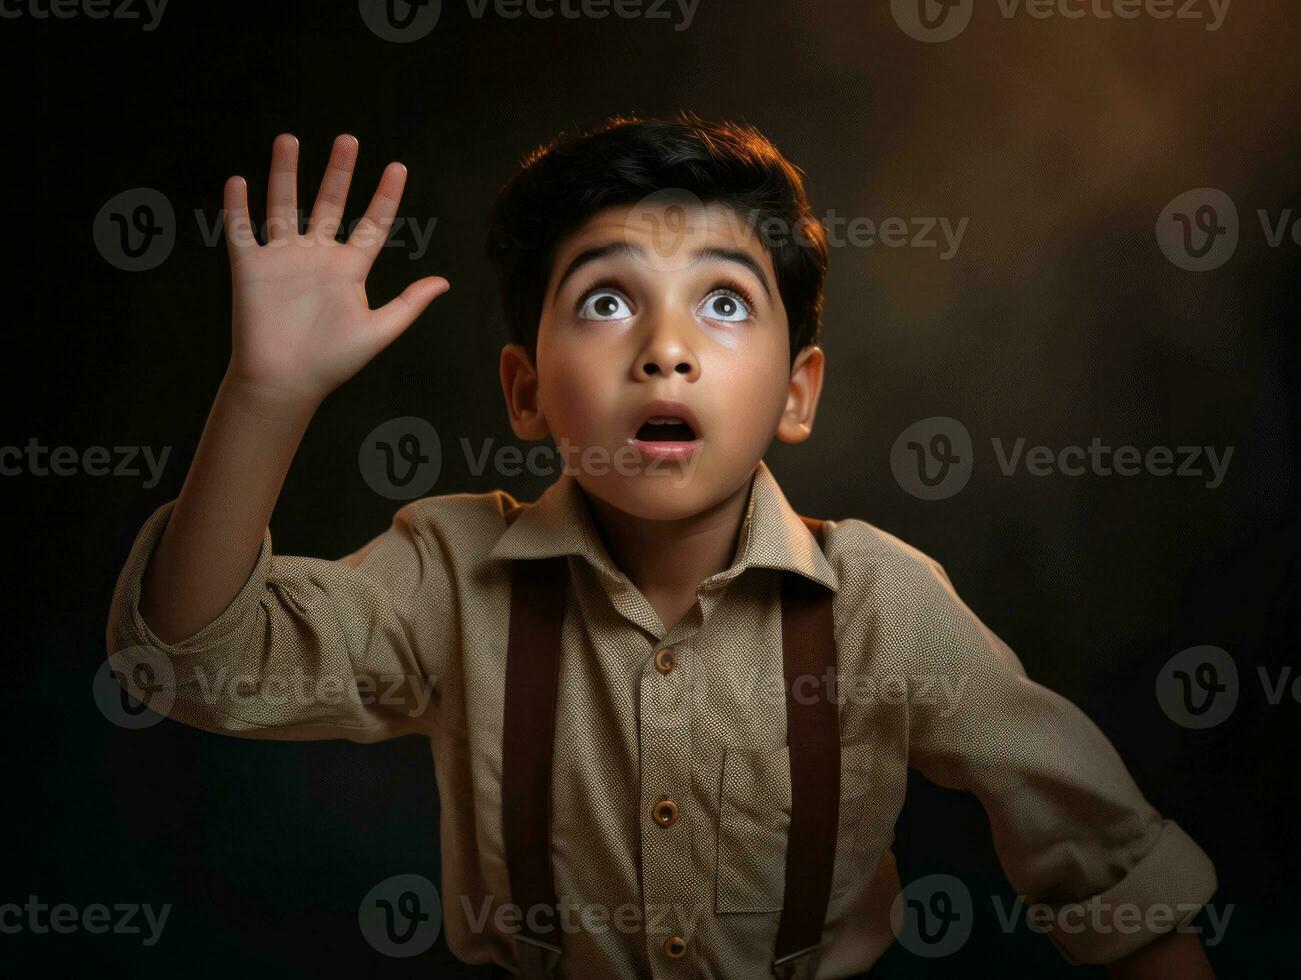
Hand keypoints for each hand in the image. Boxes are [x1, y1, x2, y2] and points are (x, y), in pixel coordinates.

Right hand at [221, 133, 448, 406]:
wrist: (285, 381)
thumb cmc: (333, 362)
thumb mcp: (379, 330)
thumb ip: (409, 303)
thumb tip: (444, 282)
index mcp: (349, 269)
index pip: (372, 224)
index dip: (385, 196)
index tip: (397, 167)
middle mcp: (317, 257)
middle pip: (330, 203)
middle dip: (339, 172)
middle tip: (348, 140)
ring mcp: (283, 259)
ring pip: (283, 205)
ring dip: (285, 173)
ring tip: (290, 139)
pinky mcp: (250, 268)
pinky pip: (241, 231)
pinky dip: (237, 207)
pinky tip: (239, 180)